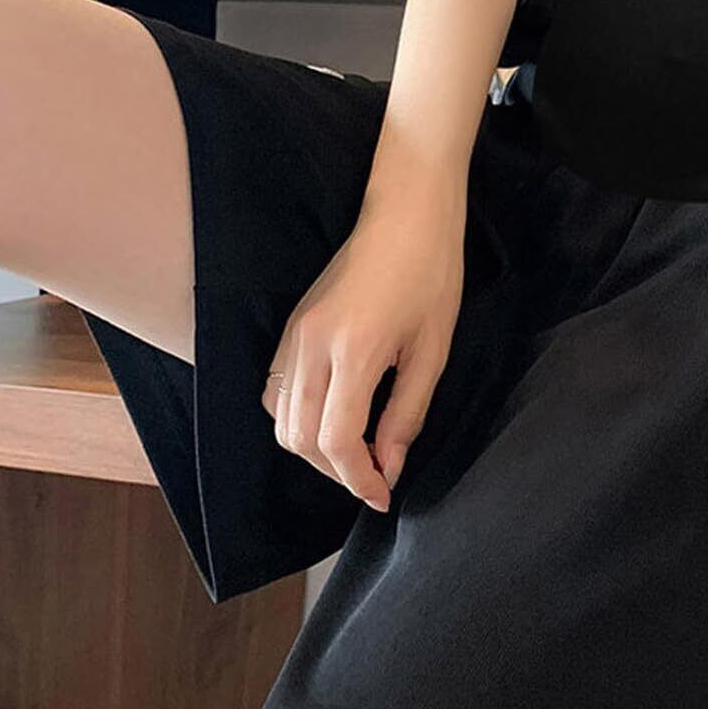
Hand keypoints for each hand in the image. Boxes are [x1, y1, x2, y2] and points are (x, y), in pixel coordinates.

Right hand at [261, 179, 466, 511]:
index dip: (359, 480)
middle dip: (335, 471)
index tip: (383, 495)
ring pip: (280, 419)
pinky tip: (332, 419)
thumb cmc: (432, 275)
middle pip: (300, 439)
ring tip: (356, 453)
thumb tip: (389, 466)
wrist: (406, 213)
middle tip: (374, 478)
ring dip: (313, 449)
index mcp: (353, 351)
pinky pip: (275, 391)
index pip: (336, 442)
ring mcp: (294, 334)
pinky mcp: (291, 326)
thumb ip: (407, 415)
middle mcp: (311, 345)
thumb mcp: (432, 352)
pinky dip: (296, 419)